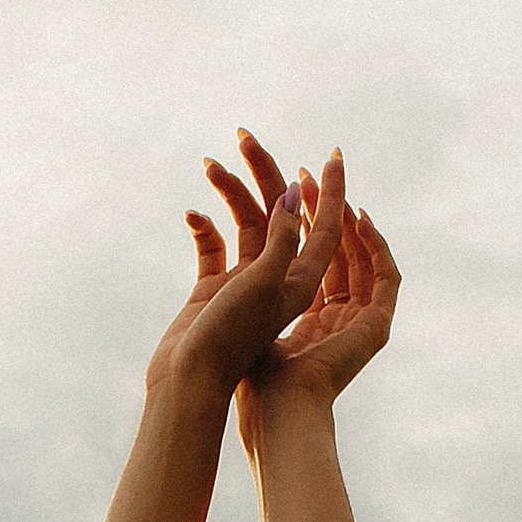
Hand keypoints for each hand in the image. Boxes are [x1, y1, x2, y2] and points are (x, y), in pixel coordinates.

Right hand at [143, 127, 346, 410]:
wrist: (188, 385)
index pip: (322, 226)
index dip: (330, 190)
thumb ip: (280, 239)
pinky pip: (214, 249)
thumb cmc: (230, 340)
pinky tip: (193, 214)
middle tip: (246, 136)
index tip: (334, 155)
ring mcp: (244, 286)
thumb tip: (293, 193)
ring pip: (245, 226)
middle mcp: (275, 280)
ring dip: (230, 194)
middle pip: (278, 215)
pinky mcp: (213, 292)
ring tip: (211, 165)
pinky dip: (206, 229)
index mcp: (298, 282)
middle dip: (265, 174)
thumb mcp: (264, 284)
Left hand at [228, 160, 399, 448]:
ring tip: (332, 182)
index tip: (297, 175)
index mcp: (299, 311)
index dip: (305, 214)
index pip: (309, 254)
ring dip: (347, 217)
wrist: (271, 407)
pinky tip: (360, 217)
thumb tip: (272, 204)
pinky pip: (387, 278)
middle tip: (309, 167)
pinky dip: (378, 247)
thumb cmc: (245, 369)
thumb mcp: (250, 297)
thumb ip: (265, 252)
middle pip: (332, 248)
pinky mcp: (374, 328)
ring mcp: (356, 322)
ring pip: (359, 257)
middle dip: (322, 205)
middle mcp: (329, 314)